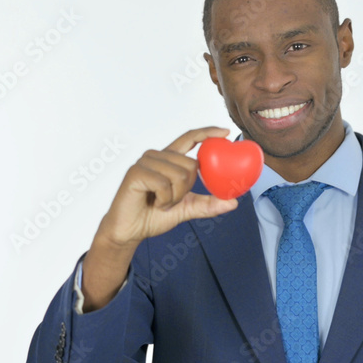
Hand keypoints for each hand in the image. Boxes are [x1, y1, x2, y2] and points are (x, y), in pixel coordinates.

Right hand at [81, 127, 239, 310]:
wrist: (129, 230)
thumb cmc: (153, 215)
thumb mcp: (186, 209)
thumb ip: (208, 204)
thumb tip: (233, 202)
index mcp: (169, 159)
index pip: (190, 138)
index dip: (207, 132)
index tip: (226, 132)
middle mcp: (157, 156)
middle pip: (191, 164)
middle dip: (187, 189)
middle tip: (171, 200)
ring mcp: (146, 162)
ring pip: (180, 175)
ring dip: (174, 197)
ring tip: (160, 202)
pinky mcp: (136, 172)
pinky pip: (164, 184)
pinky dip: (164, 199)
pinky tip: (153, 203)